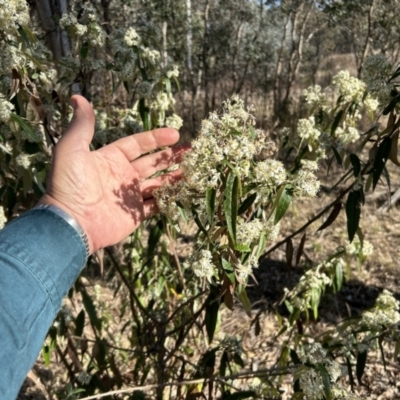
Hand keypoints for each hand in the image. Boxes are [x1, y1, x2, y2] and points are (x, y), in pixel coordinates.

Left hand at [38, 95, 188, 252]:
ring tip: (193, 169)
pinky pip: (157, 204)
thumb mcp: (71, 149)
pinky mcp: (136, 214)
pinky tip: (184, 190)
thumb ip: (82, 126)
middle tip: (191, 151)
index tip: (176, 133)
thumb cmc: (70, 184)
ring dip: (175, 176)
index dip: (156, 138)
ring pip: (159, 183)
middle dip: (171, 156)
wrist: (71, 222)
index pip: (138, 145)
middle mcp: (123, 176)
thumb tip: (77, 97)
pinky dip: (170, 198)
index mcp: (111, 159)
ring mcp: (130, 196)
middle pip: (153, 163)